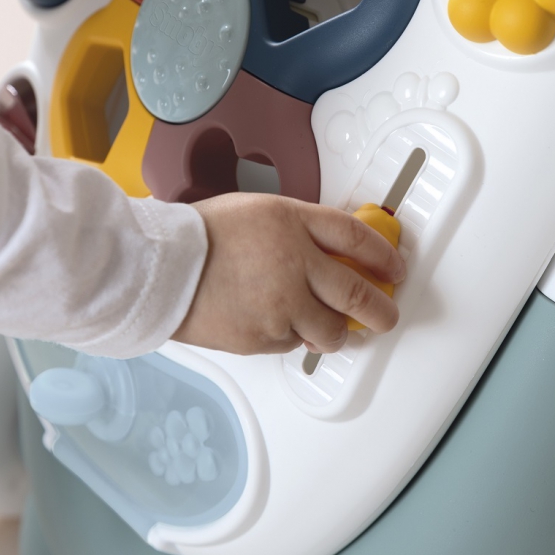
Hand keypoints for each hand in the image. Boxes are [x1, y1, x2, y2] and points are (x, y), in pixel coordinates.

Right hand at [172, 194, 406, 355]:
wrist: (159, 270)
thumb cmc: (202, 236)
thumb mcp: (261, 212)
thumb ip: (303, 229)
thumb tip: (336, 250)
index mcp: (294, 225)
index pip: (357, 238)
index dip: (384, 255)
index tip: (394, 267)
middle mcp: (295, 266)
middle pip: (358, 294)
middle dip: (382, 310)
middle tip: (387, 316)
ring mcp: (281, 305)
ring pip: (331, 330)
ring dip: (337, 332)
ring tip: (330, 328)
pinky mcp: (263, 338)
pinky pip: (294, 343)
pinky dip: (294, 336)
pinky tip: (277, 322)